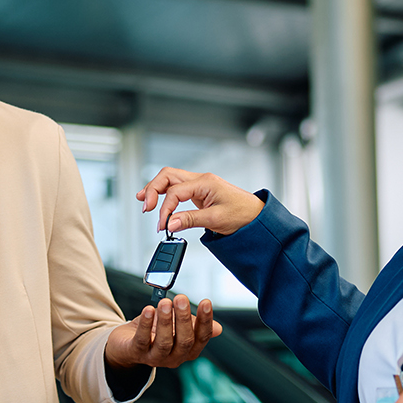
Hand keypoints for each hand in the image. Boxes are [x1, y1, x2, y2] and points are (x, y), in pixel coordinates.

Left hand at [106, 294, 222, 368]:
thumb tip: (217, 329)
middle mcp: (174, 357)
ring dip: (166, 321)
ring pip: (164, 342)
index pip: (201, 337)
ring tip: (165, 303)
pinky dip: (146, 324)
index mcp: (188, 351)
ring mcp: (155, 358)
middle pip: (184, 340)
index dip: (205, 320)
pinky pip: (142, 340)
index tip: (206, 302)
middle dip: (184, 318)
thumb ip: (195, 326)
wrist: (126, 346)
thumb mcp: (177, 328)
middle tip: (181, 298)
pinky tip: (148, 310)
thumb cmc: (155, 334)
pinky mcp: (136, 353)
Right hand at [136, 167, 263, 235]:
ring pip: (171, 180)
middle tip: (146, 207)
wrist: (257, 217)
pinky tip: (158, 201)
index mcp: (205, 182)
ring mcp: (200, 185)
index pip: (175, 191)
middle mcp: (201, 180)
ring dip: (157, 189)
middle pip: (168, 176)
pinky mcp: (200, 193)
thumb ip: (189, 220)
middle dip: (153, 189)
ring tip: (144, 201)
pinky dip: (166, 194)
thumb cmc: (243, 214)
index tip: (163, 226)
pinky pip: (178, 188)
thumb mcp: (215, 219)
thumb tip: (169, 223)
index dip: (165, 209)